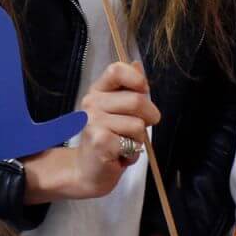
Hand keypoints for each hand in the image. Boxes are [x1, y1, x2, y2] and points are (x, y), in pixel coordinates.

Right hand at [67, 61, 159, 199]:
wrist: (87, 171)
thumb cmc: (107, 140)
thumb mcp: (118, 111)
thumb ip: (128, 89)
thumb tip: (136, 64)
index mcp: (98, 91)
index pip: (116, 70)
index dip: (136, 79)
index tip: (142, 92)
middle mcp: (91, 102)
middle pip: (137, 100)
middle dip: (149, 118)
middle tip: (137, 130)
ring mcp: (93, 121)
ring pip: (138, 124)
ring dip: (138, 139)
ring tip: (124, 144)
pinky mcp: (100, 140)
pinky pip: (133, 142)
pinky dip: (132, 152)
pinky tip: (119, 155)